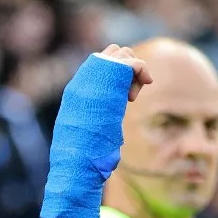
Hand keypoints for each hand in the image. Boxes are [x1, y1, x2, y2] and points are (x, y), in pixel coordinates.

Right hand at [41, 45, 153, 217]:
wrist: (77, 165)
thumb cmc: (86, 159)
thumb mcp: (95, 135)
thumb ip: (101, 121)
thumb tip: (114, 129)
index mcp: (81, 91)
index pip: (102, 64)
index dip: (119, 76)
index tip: (129, 98)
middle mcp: (84, 81)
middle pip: (113, 52)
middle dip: (127, 69)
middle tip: (131, 97)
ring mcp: (91, 80)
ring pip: (120, 52)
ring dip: (133, 70)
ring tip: (132, 96)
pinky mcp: (102, 84)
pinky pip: (128, 61)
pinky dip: (139, 70)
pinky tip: (139, 91)